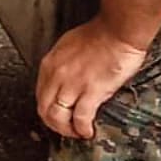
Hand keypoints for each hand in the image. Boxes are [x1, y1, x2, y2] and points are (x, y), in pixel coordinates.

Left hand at [36, 16, 147, 139]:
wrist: (120, 28)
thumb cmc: (102, 33)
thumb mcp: (70, 46)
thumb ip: (63, 64)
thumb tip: (65, 79)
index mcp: (50, 64)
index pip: (40, 94)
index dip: (47, 109)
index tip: (55, 115)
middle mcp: (56, 75)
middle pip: (45, 109)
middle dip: (53, 124)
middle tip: (64, 129)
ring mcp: (72, 84)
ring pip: (58, 117)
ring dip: (66, 129)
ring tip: (76, 133)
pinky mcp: (91, 91)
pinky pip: (80, 118)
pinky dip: (82, 128)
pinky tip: (87, 131)